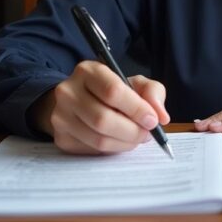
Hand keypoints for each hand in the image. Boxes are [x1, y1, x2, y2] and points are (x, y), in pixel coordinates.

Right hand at [31, 61, 169, 154]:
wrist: (78, 101)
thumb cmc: (111, 91)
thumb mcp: (134, 83)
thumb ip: (152, 92)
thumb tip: (161, 117)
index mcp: (88, 71)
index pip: (112, 91)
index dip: (136, 109)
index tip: (153, 120)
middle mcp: (68, 92)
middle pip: (103, 119)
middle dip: (132, 131)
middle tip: (147, 134)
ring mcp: (60, 116)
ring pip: (98, 139)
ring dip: (125, 143)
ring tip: (136, 137)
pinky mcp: (61, 138)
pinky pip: (92, 150)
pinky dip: (112, 149)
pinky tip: (119, 141)